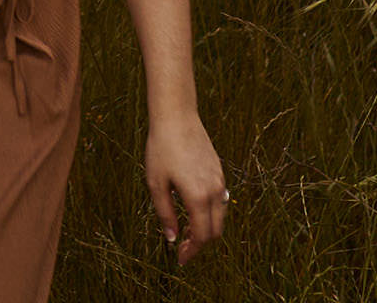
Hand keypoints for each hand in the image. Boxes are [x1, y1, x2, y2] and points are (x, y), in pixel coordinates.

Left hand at [146, 111, 226, 264]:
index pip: (202, 236)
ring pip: (220, 216)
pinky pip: (220, 201)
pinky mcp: (219, 172)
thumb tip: (172, 238)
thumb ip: (165, 213)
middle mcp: (214, 192)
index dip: (192, 251)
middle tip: (182, 248)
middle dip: (200, 244)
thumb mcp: (156, 183)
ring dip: (206, 228)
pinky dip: (210, 213)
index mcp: (198, 197)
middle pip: (215, 230)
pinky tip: (193, 210)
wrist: (176, 117)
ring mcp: (220, 181)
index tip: (180, 259)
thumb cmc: (161, 149)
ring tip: (186, 231)